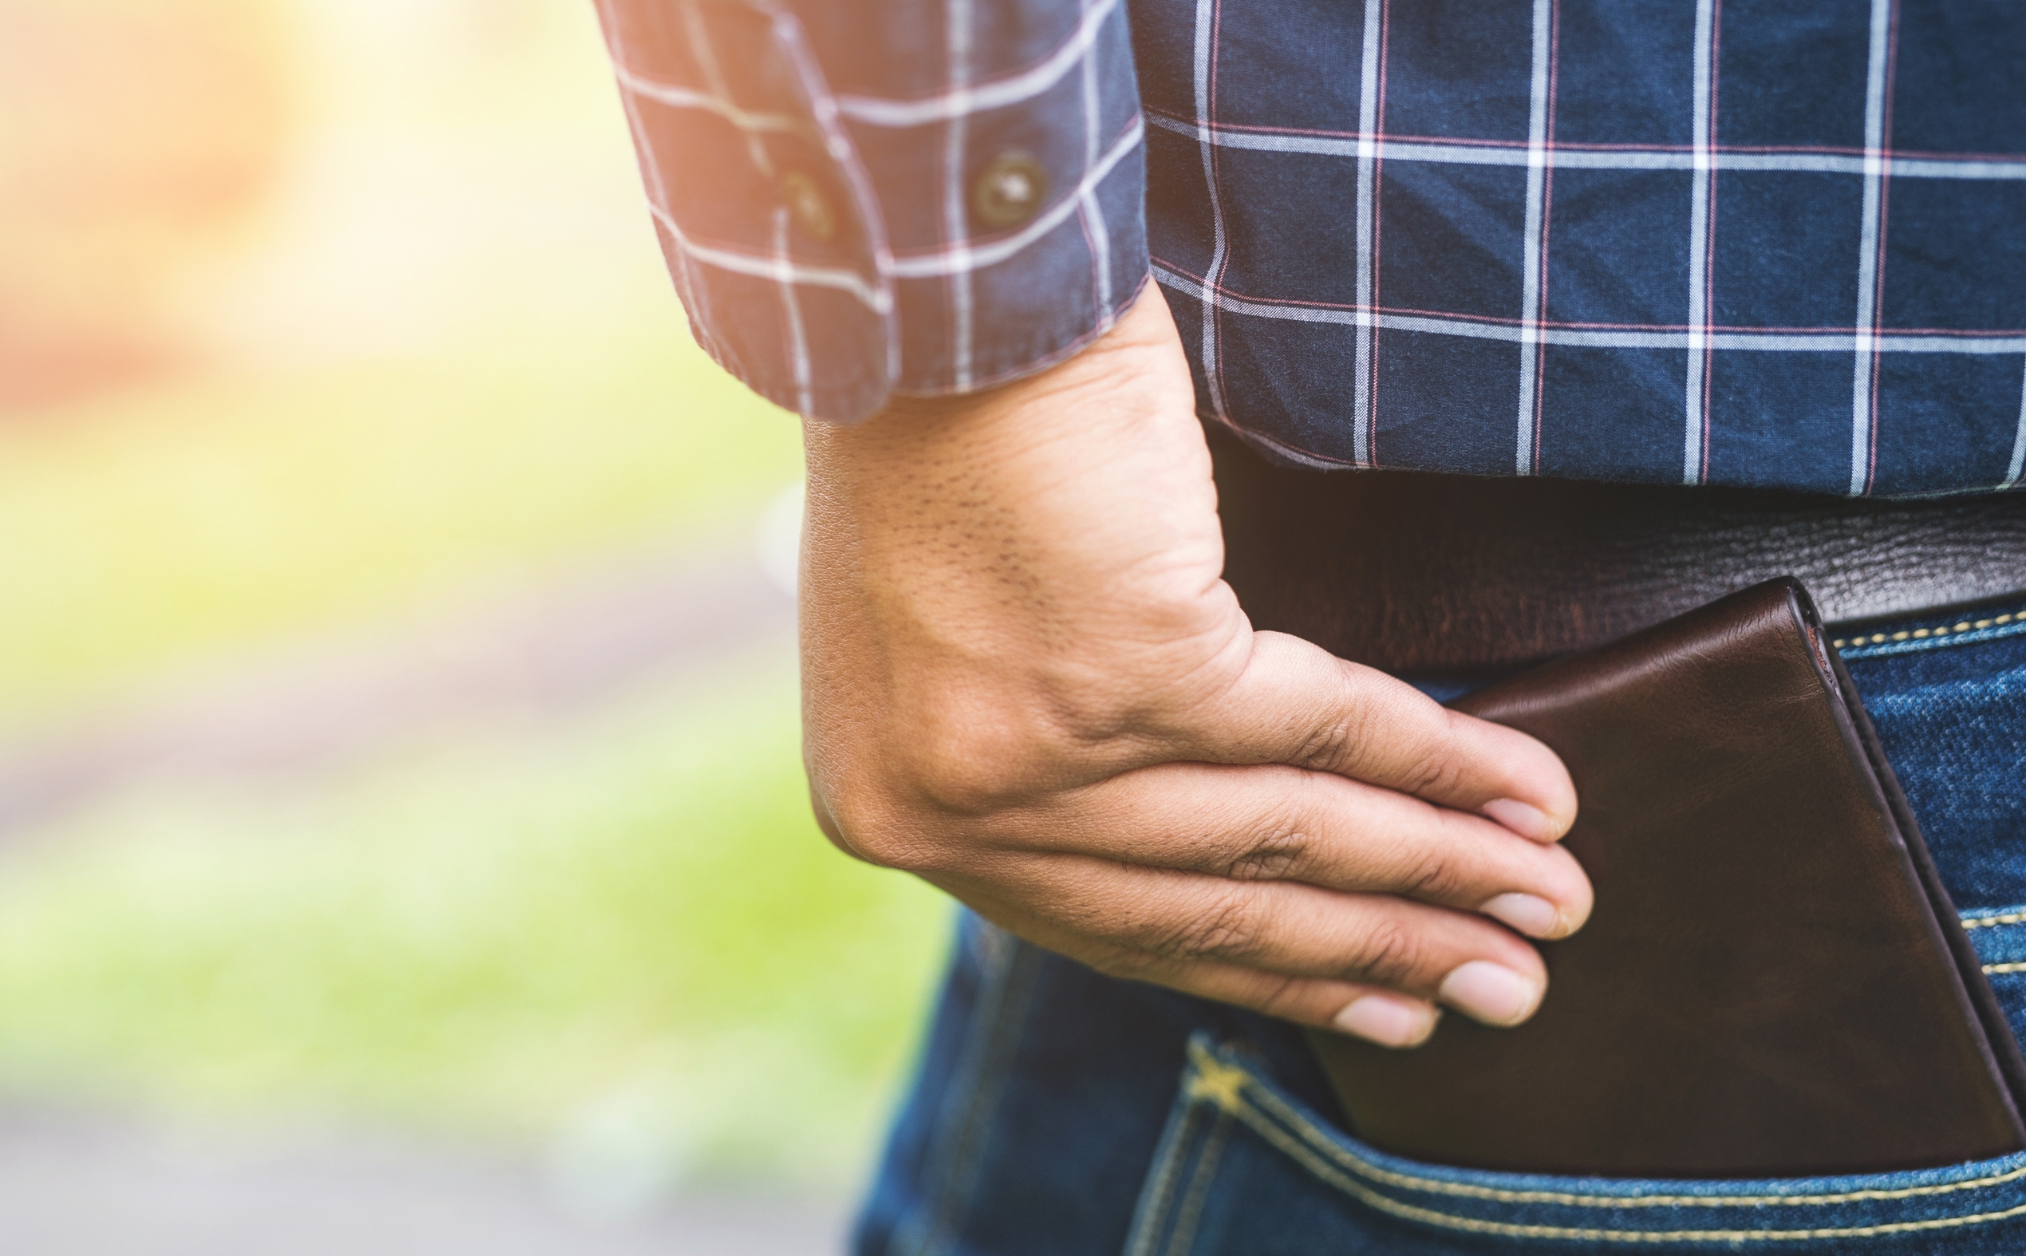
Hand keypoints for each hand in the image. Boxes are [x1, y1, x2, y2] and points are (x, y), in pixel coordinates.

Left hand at [798, 281, 1590, 1046]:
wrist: (935, 299)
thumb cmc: (944, 437)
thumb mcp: (959, 640)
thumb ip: (1049, 753)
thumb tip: (1216, 835)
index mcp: (896, 808)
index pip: (1115, 926)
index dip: (1273, 972)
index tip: (1382, 1003)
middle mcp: (950, 807)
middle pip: (1213, 903)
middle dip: (1386, 947)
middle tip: (1509, 988)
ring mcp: (1035, 754)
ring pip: (1284, 833)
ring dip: (1442, 870)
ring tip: (1556, 900)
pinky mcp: (1127, 677)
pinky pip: (1321, 732)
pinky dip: (1441, 760)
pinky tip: (1528, 791)